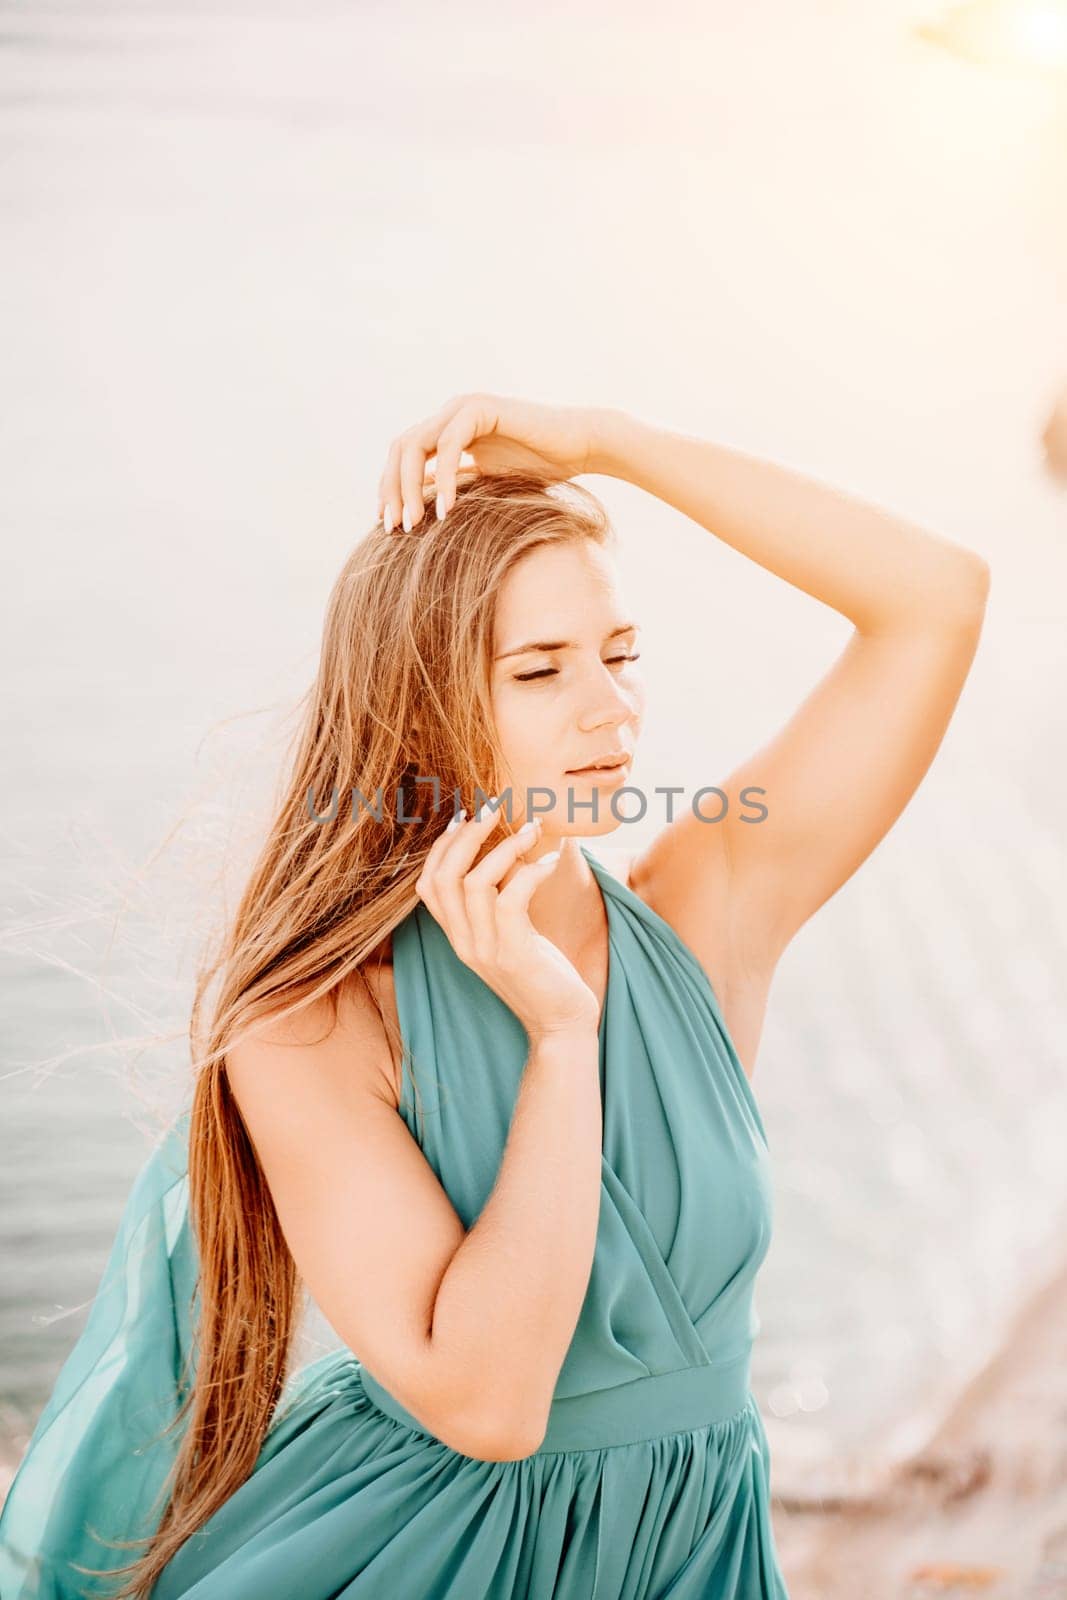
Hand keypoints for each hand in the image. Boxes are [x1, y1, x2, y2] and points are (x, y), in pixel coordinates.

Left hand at [376, 392, 604, 532]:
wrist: (580, 446)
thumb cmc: (542, 466)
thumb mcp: (486, 482)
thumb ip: (453, 485)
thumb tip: (420, 505)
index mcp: (447, 428)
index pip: (403, 456)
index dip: (390, 489)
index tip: (388, 525)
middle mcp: (450, 413)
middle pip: (400, 449)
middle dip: (391, 490)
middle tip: (394, 529)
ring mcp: (463, 407)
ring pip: (415, 446)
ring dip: (407, 487)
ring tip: (414, 524)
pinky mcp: (480, 409)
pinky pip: (448, 445)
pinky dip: (442, 479)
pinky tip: (445, 509)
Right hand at [414, 805, 600, 1042]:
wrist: (561, 1024)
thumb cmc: (543, 973)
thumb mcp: (513, 932)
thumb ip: (500, 899)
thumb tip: (505, 849)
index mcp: (457, 937)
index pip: (428, 884)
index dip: (442, 847)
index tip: (465, 817)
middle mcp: (463, 943)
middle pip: (445, 877)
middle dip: (468, 835)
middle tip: (496, 807)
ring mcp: (485, 951)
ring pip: (476, 884)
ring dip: (505, 847)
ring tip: (534, 828)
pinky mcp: (514, 954)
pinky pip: (512, 900)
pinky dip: (530, 872)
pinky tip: (551, 862)